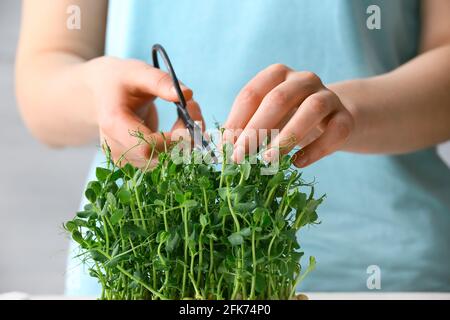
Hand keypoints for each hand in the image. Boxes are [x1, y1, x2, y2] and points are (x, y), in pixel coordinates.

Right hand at [85, 57, 202, 166]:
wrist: (101, 93)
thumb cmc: (120, 80)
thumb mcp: (138, 72)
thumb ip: (160, 81)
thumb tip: (188, 94)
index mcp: (114, 125)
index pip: (147, 146)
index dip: (175, 138)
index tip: (190, 113)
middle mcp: (117, 149)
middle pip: (161, 157)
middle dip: (186, 136)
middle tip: (193, 107)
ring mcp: (126, 160)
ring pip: (168, 162)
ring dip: (187, 141)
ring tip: (187, 113)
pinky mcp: (136, 164)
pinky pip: (166, 161)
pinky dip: (181, 146)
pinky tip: (181, 127)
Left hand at [224, 64, 353, 166]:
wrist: (330, 119)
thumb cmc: (288, 118)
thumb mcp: (266, 118)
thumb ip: (246, 127)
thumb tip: (223, 147)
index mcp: (277, 75)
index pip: (252, 94)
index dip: (237, 120)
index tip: (226, 145)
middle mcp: (304, 79)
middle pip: (278, 99)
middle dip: (256, 129)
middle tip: (241, 156)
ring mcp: (328, 96)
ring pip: (312, 109)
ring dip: (287, 136)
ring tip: (268, 160)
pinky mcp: (346, 117)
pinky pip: (336, 131)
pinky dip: (316, 149)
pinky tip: (298, 163)